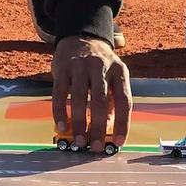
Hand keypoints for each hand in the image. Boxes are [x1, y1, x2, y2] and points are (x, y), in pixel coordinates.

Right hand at [52, 37, 131, 151]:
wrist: (82, 38)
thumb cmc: (100, 67)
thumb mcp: (113, 77)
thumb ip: (113, 101)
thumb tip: (107, 128)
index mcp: (120, 71)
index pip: (125, 99)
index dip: (123, 122)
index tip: (118, 142)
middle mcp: (102, 67)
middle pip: (101, 100)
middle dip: (98, 126)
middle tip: (95, 147)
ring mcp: (82, 67)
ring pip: (80, 98)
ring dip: (79, 123)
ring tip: (79, 141)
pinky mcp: (63, 69)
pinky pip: (60, 94)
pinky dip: (60, 112)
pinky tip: (61, 127)